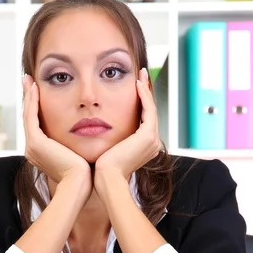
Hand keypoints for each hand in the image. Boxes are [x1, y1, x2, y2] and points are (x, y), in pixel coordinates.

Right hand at [22, 75, 92, 191]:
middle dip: (30, 99)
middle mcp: (33, 150)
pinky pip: (31, 116)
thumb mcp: (78, 156)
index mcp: (41, 154)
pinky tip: (35, 87)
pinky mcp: (36, 142)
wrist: (79, 185)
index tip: (40, 93)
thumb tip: (87, 135)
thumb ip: (76, 145)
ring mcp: (32, 146)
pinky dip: (32, 100)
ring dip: (28, 96)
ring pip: (28, 115)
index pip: (38, 126)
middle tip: (29, 81)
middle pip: (30, 119)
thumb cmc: (85, 175)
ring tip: (29, 79)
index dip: (38, 108)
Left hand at [94, 68, 160, 184]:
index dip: (141, 101)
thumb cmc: (102, 169)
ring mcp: (153, 140)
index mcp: (145, 147)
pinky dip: (143, 95)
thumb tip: (98, 129)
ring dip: (146, 89)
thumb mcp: (108, 149)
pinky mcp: (148, 135)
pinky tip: (137, 83)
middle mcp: (153, 143)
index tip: (134, 86)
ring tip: (141, 74)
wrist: (106, 179)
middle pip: (150, 111)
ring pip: (151, 108)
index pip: (144, 119)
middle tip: (141, 74)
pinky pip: (148, 110)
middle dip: (146, 91)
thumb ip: (111, 138)